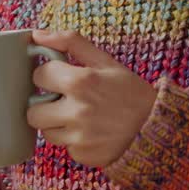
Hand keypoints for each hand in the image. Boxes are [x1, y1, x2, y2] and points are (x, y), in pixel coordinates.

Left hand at [26, 29, 157, 167]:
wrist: (156, 128)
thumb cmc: (130, 92)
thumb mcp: (106, 62)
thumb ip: (71, 43)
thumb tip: (37, 34)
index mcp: (80, 82)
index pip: (39, 76)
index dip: (49, 76)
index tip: (60, 78)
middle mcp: (76, 111)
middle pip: (32, 111)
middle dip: (45, 105)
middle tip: (65, 102)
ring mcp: (79, 137)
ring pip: (46, 132)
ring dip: (58, 125)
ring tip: (82, 118)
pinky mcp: (83, 155)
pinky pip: (65, 148)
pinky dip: (75, 141)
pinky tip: (92, 133)